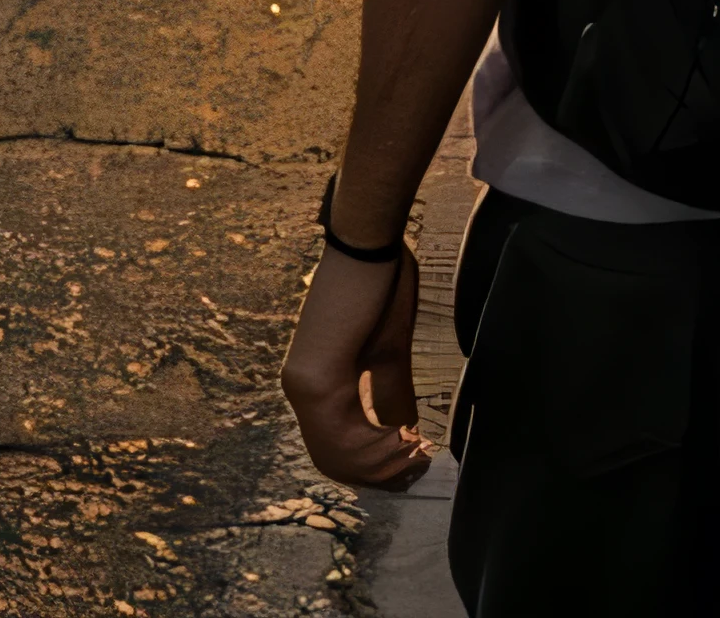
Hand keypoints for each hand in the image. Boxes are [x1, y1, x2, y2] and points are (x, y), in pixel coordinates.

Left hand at [281, 246, 432, 489]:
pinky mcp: (316, 380)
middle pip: (334, 460)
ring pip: (339, 455)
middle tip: (418, 470)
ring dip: (382, 464)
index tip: (410, 470)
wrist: (366, 244)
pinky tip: (406, 441)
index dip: (372, 468)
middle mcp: (301, 390)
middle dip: (379, 474)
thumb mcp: (390, 352)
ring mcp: (304, 387)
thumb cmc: (379, 286)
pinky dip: (378, 449)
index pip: (334, 447)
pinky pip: (344, 437)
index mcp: (317, 383)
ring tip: (417, 455)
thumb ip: (391, 395)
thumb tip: (407, 433)